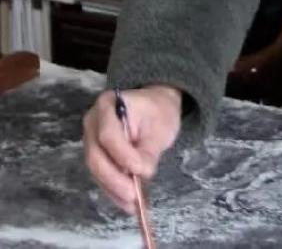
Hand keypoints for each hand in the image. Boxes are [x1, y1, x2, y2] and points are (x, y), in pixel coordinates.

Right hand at [83, 85, 181, 213]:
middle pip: (96, 156)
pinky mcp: (96, 154)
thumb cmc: (158, 111)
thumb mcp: (159, 128)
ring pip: (96, 170)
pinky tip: (127, 203)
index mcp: (108, 105)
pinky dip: (114, 190)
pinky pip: (100, 175)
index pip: (108, 135)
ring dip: (113, 190)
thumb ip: (148, 150)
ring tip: (132, 205)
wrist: (155, 106)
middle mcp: (93, 122)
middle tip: (133, 196)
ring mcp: (91, 139)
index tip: (143, 171)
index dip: (123, 157)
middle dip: (114, 179)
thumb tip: (141, 174)